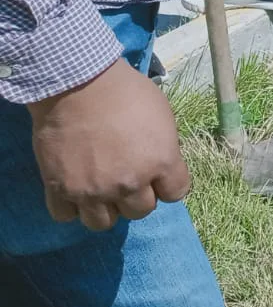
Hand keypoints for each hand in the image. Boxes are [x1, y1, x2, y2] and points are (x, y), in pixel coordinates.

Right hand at [27, 59, 190, 230]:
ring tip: (101, 189)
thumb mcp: (162, 115)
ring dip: (106, 208)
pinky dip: (71, 207)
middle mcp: (130, 182)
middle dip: (137, 196)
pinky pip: (66, 216)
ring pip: (104, 223)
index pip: (176, 193)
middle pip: (141, 211)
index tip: (159, 175)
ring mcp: (93, 190)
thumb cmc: (126, 91)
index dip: (168, 183)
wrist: (79, 83)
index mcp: (161, 161)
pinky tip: (75, 188)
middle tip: (127, 178)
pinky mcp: (60, 189)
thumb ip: (163, 147)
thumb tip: (160, 165)